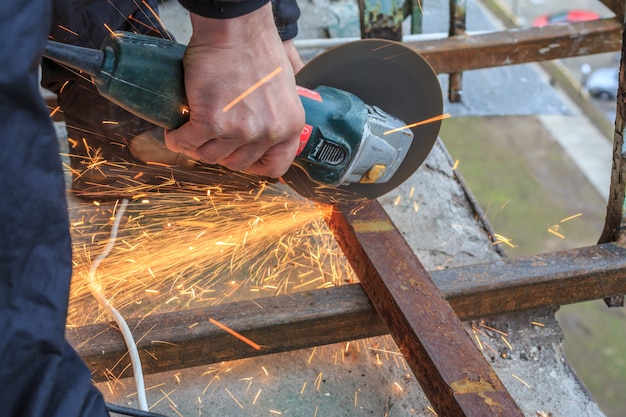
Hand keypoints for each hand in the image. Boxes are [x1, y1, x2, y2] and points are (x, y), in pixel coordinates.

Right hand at [164, 3, 304, 177]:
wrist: (236, 29)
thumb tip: (265, 130)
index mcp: (289, 126)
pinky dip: (176, 139)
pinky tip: (175, 130)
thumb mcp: (283, 90)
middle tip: (210, 136)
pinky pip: (187, 143)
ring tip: (191, 131)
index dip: (253, 165)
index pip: (275, 167)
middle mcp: (269, 132)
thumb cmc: (257, 49)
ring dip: (196, 146)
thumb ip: (276, 116)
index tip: (239, 155)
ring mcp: (240, 130)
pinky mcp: (212, 121)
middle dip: (220, 151)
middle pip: (237, 163)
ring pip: (209, 156)